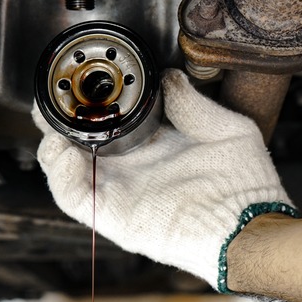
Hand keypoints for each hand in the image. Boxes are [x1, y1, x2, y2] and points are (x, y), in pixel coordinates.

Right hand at [33, 68, 294, 290]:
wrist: (250, 225)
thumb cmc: (245, 184)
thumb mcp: (224, 129)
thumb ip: (193, 104)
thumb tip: (169, 76)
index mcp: (151, 149)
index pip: (107, 125)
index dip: (87, 105)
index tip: (79, 81)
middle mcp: (130, 171)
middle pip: (76, 146)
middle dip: (57, 121)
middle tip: (50, 98)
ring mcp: (119, 194)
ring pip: (66, 171)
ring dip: (51, 145)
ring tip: (51, 123)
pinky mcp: (114, 217)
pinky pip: (73, 198)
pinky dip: (60, 174)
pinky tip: (64, 151)